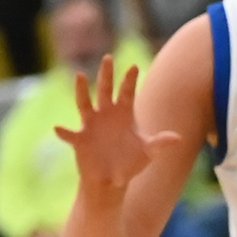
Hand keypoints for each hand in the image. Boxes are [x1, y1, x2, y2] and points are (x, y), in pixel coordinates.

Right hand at [53, 62, 182, 198]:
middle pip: (105, 90)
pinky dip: (64, 133)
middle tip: (108, 57)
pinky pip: (71, 135)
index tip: (134, 66)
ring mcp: (91, 125)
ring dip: (82, 90)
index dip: (130, 80)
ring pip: (85, 103)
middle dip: (107, 75)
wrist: (112, 179)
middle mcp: (106, 115)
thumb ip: (159, 143)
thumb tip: (177, 138)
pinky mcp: (80, 140)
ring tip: (79, 76)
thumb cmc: (131, 162)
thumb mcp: (147, 152)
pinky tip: (58, 129)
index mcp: (123, 114)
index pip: (127, 93)